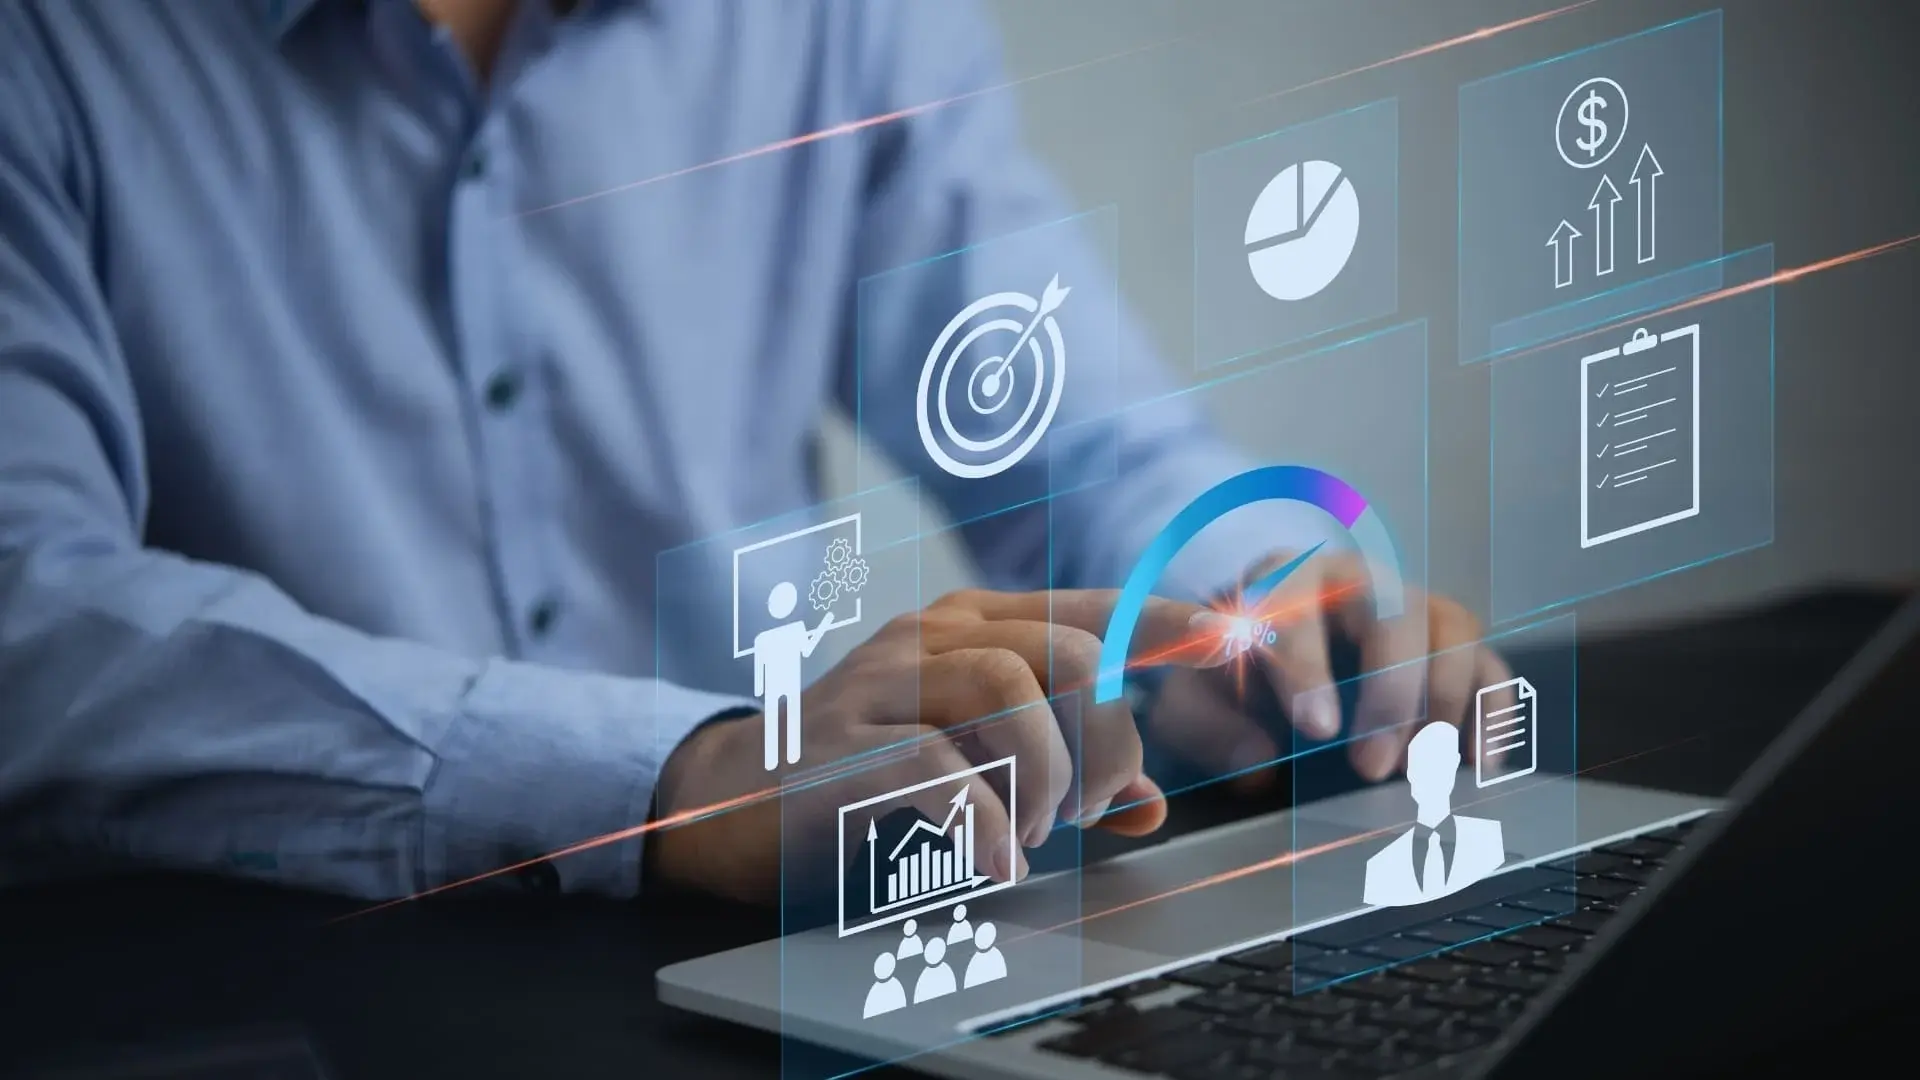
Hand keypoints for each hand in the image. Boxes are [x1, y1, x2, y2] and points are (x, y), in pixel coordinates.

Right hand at [650, 588, 1232, 903]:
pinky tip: (997, 860)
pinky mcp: (844, 749)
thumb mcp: (968, 762)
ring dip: (1047, 776)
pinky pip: (940, 769)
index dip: (1163, 626)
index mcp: (968, 626)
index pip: (1089, 606)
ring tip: (1036, 831)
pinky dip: (987, 822)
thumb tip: (1147, 804)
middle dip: (1100, 739)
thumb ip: (1056, 771)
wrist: (723, 797)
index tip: (1229, 648)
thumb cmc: (859, 774)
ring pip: (1009, 693)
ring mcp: (882, 685)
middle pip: (1062, 651)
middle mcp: (929, 638)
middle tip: (1082, 808)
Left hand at [1146, 549, 1508, 789]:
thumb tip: (1256, 763)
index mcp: (1283, 579)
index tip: (1317, 729)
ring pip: (1452, 629)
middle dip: (1389, 694)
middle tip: (1371, 767)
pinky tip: (1477, 761)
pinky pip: (1488, 662)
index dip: (1308, 670)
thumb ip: (1209, 724)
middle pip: (1393, 614)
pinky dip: (1490, 709)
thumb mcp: (1192, 694)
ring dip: (1443, 701)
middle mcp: (1357, 580)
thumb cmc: (1228, 671)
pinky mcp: (1448, 642)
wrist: (1262, 647)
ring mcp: (1411, 605)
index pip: (1297, 610)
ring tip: (1421, 768)